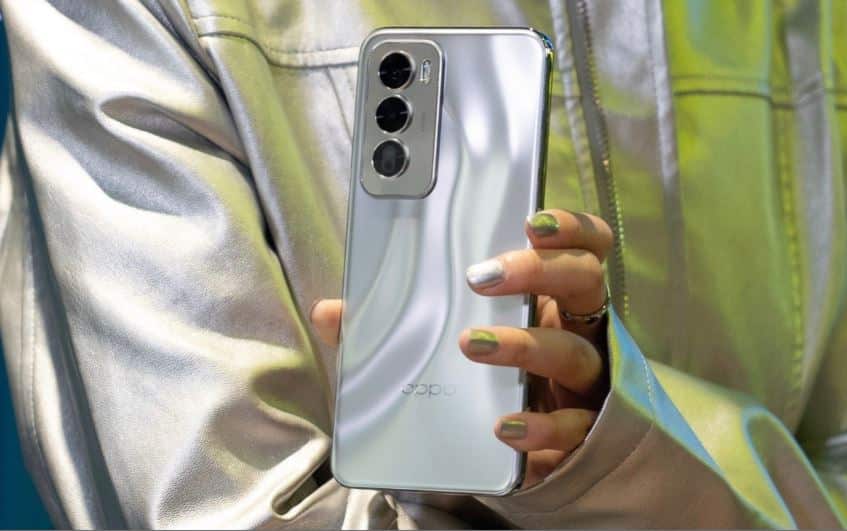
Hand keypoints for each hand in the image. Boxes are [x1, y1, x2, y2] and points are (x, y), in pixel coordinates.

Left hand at [311, 209, 612, 486]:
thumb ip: (387, 326)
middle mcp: (573, 331)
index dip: (567, 229)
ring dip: (523, 345)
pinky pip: (573, 429)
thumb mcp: (433, 345)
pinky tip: (503, 425)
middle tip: (480, 276)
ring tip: (470, 343)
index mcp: (546, 297)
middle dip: (538, 271)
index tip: (530, 222)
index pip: (581, 248)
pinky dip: (540, 426)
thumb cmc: (474, 381)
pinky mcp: (577, 435)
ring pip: (575, 354)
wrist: (494, 455)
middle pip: (585, 282)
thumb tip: (330, 312)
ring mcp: (582, 383)